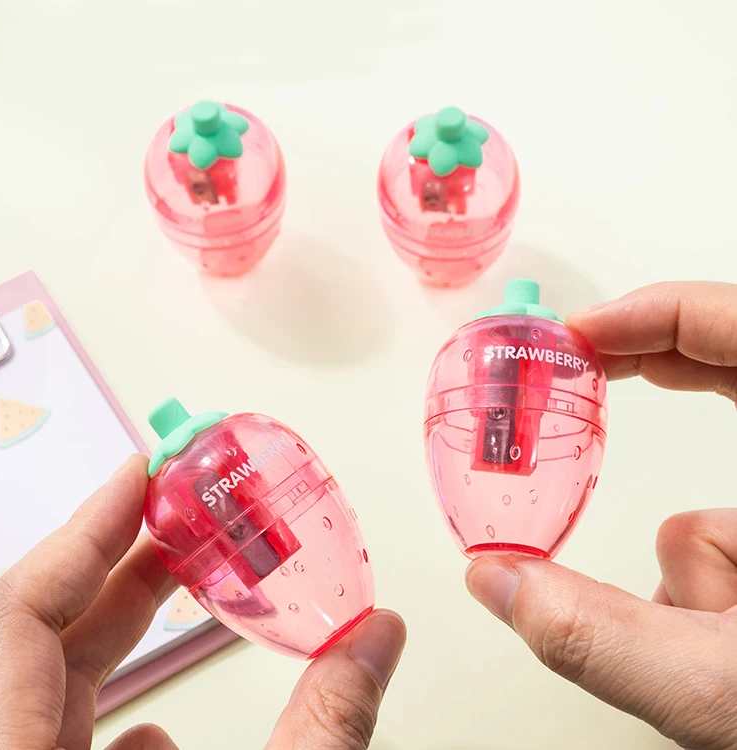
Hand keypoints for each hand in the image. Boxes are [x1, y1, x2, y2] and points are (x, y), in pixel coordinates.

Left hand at [0, 455, 405, 749]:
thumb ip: (322, 724)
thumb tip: (378, 635)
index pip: (13, 615)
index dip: (81, 532)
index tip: (135, 475)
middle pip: (32, 637)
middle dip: (115, 563)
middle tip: (179, 515)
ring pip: (41, 685)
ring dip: (114, 627)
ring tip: (181, 582)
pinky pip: (50, 744)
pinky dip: (109, 719)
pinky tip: (162, 734)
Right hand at [466, 281, 736, 749]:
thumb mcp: (720, 689)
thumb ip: (601, 637)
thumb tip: (498, 580)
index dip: (661, 313)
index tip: (580, 333)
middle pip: (728, 372)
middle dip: (650, 367)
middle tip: (577, 363)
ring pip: (711, 510)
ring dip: (688, 564)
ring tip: (708, 630)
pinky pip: (719, 547)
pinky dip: (699, 584)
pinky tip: (715, 633)